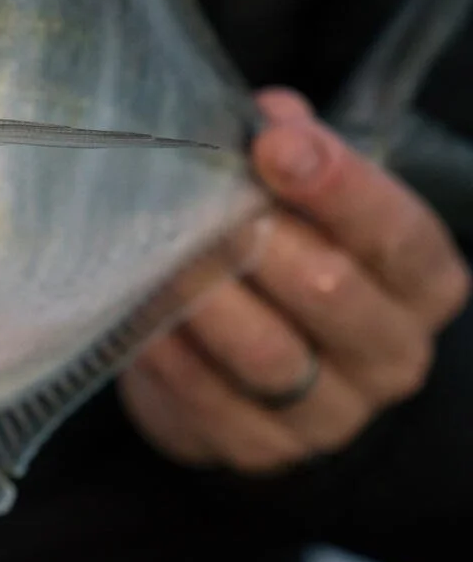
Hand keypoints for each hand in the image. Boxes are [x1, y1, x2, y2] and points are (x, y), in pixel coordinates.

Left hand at [119, 88, 469, 473]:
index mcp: (420, 281)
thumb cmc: (287, 260)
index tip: (273, 144)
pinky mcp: (262, 449)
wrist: (265, 373)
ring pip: (266, 352)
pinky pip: (208, 400)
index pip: (396, 231)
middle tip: (200, 204)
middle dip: (257, 240)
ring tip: (161, 256)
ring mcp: (332, 412)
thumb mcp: (303, 204)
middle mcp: (392, 351)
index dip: (337, 184)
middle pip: (330, 291)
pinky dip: (169, 353)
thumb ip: (288, 153)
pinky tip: (140, 317)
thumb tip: (266, 112)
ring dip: (205, 298)